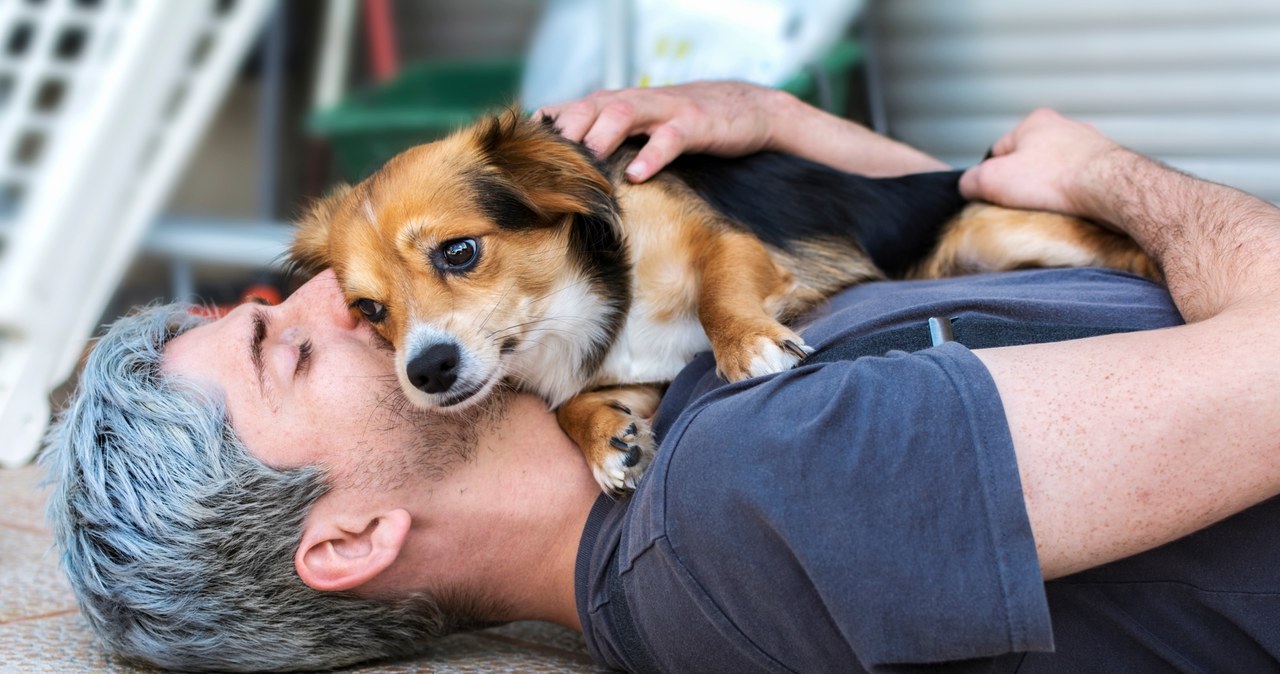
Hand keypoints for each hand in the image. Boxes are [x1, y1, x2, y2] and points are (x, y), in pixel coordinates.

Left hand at [536, 81, 793, 181]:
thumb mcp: (643, 130)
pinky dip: (651, 154)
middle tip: (543, 162)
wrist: (748, 109)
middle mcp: (637, 102)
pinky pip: (669, 137)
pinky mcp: (696, 124)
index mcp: (619, 105)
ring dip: (599, 136)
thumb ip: (609, 142)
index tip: (520, 157)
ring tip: (584, 164)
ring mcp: (666, 110)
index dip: (546, 129)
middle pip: (589, 106)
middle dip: (564, 130)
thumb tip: (570, 176)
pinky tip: (637, 174)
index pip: (572, 110)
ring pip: (622, 112)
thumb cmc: (686, 126)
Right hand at [959, 109, 1126, 220]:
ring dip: (1049, 191)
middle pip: (1029, 161)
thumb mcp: (993, 180)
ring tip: (1047, 209)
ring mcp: (1090, 145)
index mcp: (1035, 122)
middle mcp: (1065, 127)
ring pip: (1057, 173)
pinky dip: (1073, 197)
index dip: (991, 176)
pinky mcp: (1109, 167)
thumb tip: (968, 187)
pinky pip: (1080, 184)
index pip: (998, 150)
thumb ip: (970, 181)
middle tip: (1021, 204)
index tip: (995, 196)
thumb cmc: (1054, 178)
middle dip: (1023, 183)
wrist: (1111, 188)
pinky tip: (1071, 209)